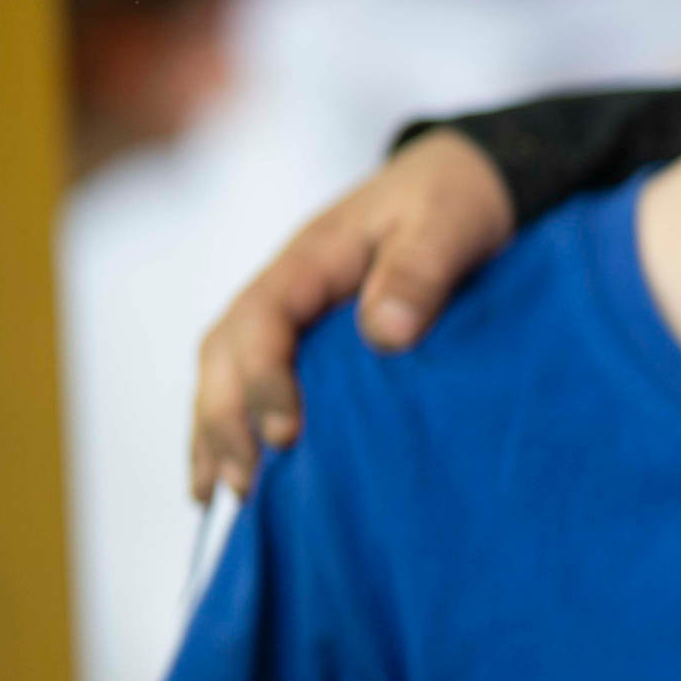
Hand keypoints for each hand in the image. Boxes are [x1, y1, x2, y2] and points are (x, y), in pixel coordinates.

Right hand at [190, 130, 514, 501]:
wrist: (465, 182)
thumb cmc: (454, 201)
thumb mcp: (447, 224)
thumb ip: (420, 271)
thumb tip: (384, 333)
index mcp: (311, 257)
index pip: (262, 321)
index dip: (264, 380)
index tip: (286, 435)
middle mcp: (287, 287)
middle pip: (224, 353)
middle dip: (224, 421)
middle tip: (242, 487)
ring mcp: (292, 312)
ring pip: (225, 371)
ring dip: (216, 432)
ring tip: (217, 498)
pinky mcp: (308, 337)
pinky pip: (254, 379)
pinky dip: (237, 424)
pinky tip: (235, 472)